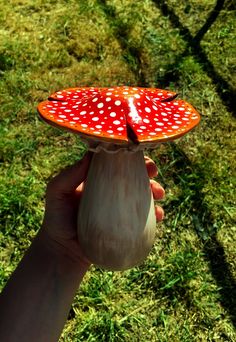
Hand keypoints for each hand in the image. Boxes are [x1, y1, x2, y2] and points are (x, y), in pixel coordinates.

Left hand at [41, 153, 164, 267]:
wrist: (63, 250)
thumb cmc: (57, 218)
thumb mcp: (57, 192)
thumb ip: (69, 174)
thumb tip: (90, 155)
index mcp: (97, 178)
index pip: (115, 161)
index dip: (129, 156)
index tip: (139, 154)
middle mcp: (111, 189)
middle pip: (133, 175)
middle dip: (147, 170)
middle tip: (153, 172)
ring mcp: (120, 207)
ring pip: (143, 194)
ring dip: (155, 189)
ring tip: (159, 194)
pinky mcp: (126, 225)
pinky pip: (145, 217)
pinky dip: (156, 214)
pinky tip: (159, 216)